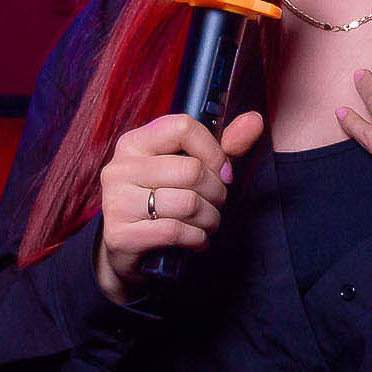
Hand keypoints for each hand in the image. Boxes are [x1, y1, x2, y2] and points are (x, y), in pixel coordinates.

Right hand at [94, 111, 265, 302]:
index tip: (223, 172)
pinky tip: (197, 240)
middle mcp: (121, 168)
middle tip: (216, 203)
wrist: (124, 250)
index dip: (213, 151)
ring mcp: (116, 202)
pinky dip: (197, 239)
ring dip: (210, 219)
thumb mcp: (187, 169)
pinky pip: (176, 232)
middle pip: (191, 170)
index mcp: (135, 143)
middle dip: (217, 192)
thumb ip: (222, 146)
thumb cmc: (161, 202)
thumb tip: (254, 121)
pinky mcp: (121, 235)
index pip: (183, 128)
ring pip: (188, 203)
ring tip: (208, 223)